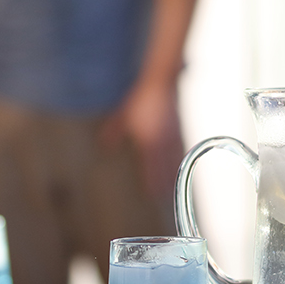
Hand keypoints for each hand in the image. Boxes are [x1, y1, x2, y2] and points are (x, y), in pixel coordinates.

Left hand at [102, 76, 184, 200]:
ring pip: (175, 160)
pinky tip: (180, 166)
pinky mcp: (178, 130)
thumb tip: (104, 144)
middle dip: (166, 184)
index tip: (152, 195)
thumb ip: (115, 130)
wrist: (160, 84)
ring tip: (175, 187)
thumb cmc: (141, 99)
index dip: (152, 181)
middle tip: (166, 199)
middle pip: (166, 167)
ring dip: (175, 174)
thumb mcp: (124, 114)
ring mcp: (172, 135)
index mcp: (148, 139)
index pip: (151, 166)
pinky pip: (180, 150)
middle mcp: (162, 140)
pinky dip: (180, 161)